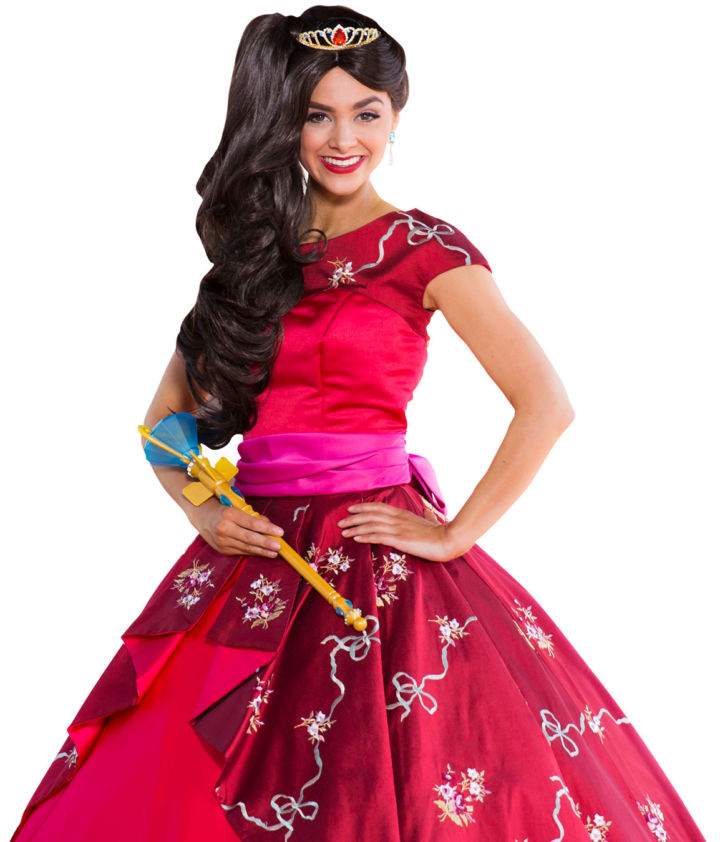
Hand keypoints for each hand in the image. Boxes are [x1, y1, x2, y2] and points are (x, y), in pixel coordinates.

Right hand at [190, 502, 284, 556]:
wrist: (200, 514)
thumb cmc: (222, 508)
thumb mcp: (236, 507)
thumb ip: (252, 516)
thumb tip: (268, 525)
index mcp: (229, 514)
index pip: (252, 523)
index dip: (267, 529)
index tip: (280, 532)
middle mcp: (224, 528)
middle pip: (249, 538)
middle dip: (266, 543)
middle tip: (279, 546)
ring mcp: (221, 541)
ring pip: (245, 547)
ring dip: (261, 551)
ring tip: (274, 553)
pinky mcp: (221, 549)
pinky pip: (240, 551)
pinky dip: (252, 552)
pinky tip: (262, 553)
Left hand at [337, 501, 465, 562]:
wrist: (448, 540)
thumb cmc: (440, 533)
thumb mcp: (430, 521)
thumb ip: (425, 515)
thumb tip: (425, 510)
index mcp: (403, 513)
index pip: (378, 506)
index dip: (363, 506)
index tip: (351, 509)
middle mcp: (397, 518)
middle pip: (370, 515)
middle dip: (354, 518)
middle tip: (341, 522)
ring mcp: (398, 528)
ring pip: (371, 525)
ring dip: (355, 528)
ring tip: (344, 532)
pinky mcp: (399, 540)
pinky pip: (378, 536)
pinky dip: (365, 536)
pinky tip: (356, 538)